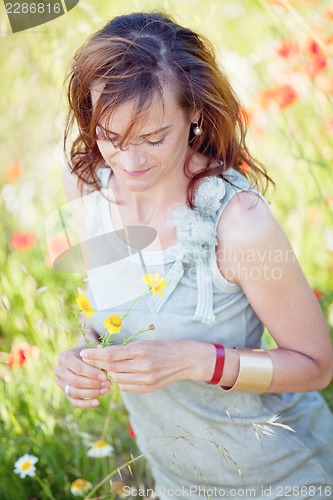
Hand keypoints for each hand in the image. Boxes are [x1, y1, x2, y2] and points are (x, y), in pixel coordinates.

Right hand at [54, 345, 110, 407]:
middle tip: (108, 384)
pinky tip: (98, 402)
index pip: (78, 368)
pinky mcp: (65, 392)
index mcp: (64, 357)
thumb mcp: (93, 350)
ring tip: (106, 390)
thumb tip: (104, 365)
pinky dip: (86, 403)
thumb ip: (97, 357)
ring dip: (92, 393)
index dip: (92, 373)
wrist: (85, 356)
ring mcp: (61, 383)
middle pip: (75, 381)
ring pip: (75, 392)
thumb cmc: (90, 352)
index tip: (105, 376)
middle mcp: (59, 370)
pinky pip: (74, 402)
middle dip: (93, 384)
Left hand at [79, 339, 215, 392]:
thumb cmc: (165, 346)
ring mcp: (145, 379)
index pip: (110, 354)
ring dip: (109, 373)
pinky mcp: (148, 388)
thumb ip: (126, 350)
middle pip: (111, 367)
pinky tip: (121, 375)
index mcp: (141, 351)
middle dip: (97, 364)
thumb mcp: (145, 342)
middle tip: (87, 360)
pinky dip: (120, 381)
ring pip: (117, 379)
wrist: (187, 359)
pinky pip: (126, 387)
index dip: (94, 354)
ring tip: (106, 367)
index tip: (83, 352)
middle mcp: (142, 366)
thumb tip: (104, 354)